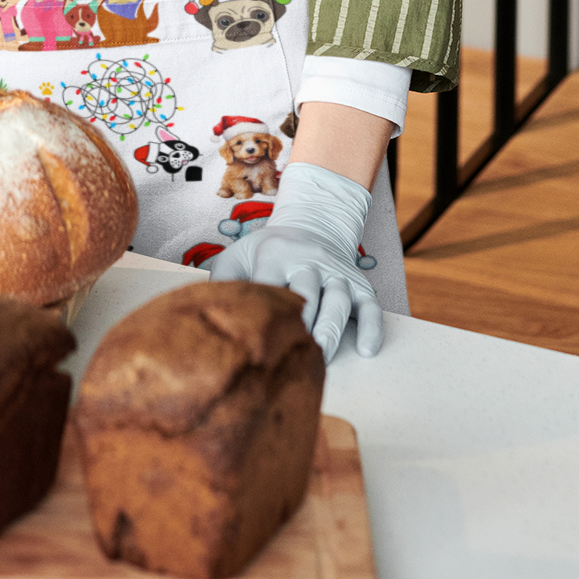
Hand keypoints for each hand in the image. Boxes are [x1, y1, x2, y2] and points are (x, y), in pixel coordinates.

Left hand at [209, 161, 382, 361]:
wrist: (313, 222)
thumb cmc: (268, 249)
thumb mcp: (239, 253)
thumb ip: (222, 279)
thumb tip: (206, 311)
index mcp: (275, 254)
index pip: (271, 282)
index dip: (267, 309)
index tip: (257, 338)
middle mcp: (308, 260)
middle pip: (309, 291)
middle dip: (302, 321)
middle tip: (294, 352)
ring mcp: (336, 272)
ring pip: (340, 299)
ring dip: (332, 327)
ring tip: (323, 355)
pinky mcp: (358, 282)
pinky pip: (370, 305)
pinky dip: (372, 327)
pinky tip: (367, 350)